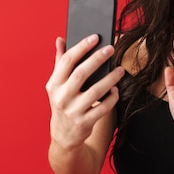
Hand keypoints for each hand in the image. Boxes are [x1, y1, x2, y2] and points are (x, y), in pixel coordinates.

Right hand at [45, 35, 123, 150]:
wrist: (63, 136)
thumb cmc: (63, 103)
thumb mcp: (57, 85)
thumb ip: (59, 62)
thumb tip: (60, 39)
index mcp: (53, 84)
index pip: (66, 61)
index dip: (81, 47)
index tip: (95, 37)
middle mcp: (61, 97)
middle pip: (81, 73)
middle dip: (97, 59)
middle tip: (111, 49)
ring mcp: (73, 111)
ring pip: (95, 91)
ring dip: (110, 79)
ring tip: (120, 70)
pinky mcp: (84, 123)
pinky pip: (103, 108)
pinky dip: (111, 98)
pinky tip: (116, 90)